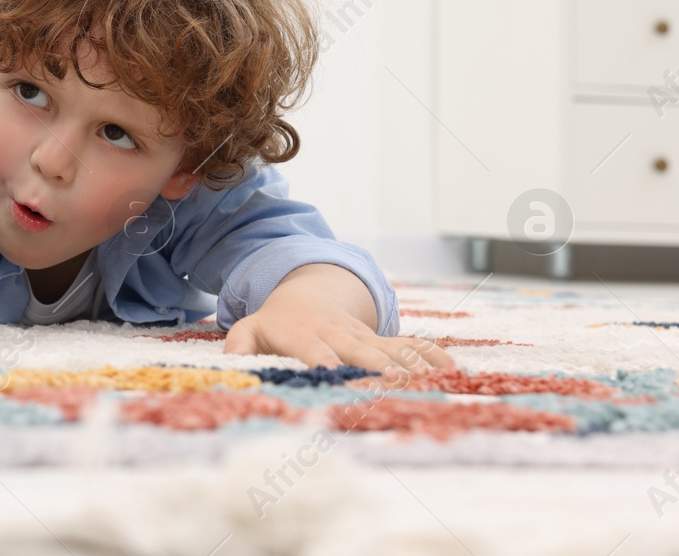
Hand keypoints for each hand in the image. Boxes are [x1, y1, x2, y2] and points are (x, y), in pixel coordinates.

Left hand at [221, 264, 454, 376]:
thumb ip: (238, 345)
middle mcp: (339, 335)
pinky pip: (410, 344)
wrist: (308, 291)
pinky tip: (451, 369)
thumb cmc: (276, 322)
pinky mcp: (382, 339)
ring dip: (413, 366)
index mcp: (305, 336)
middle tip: (397, 388)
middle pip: (363, 354)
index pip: (317, 354)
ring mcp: (364, 336)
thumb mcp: (250, 329)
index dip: (327, 366)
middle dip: (380, 370)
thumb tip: (228, 366)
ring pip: (392, 350)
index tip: (337, 380)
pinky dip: (431, 355)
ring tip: (434, 383)